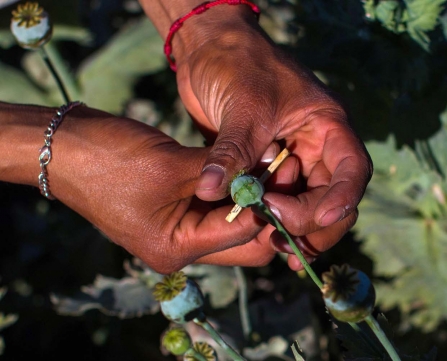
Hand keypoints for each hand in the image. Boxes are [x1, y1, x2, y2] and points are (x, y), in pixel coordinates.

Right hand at [8, 105, 271, 272]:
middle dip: (267, 207)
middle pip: (244, 241)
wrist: (66, 147)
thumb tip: (265, 168)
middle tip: (284, 169)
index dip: (269, 204)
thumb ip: (221, 172)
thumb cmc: (111, 159)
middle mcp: (181, 249)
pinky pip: (215, 208)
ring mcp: (178, 232)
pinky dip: (232, 189)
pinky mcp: (176, 212)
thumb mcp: (172, 165)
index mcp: (176, 248)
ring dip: (251, 196)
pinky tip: (248, 163)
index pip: (243, 235)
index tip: (287, 168)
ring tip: (271, 161)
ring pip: (231, 223)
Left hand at [169, 8, 372, 269]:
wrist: (212, 51)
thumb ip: (232, 151)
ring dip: (295, 228)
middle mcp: (317, 146)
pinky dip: (271, 220)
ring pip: (307, 204)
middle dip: (313, 222)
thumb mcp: (243, 105)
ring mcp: (294, 159)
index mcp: (326, 124)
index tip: (322, 219)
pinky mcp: (268, 169)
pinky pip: (278, 200)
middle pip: (333, 195)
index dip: (344, 197)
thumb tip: (212, 191)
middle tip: (283, 239)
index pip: (352, 166)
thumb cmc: (237, 64)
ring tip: (275, 249)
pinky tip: (261, 238)